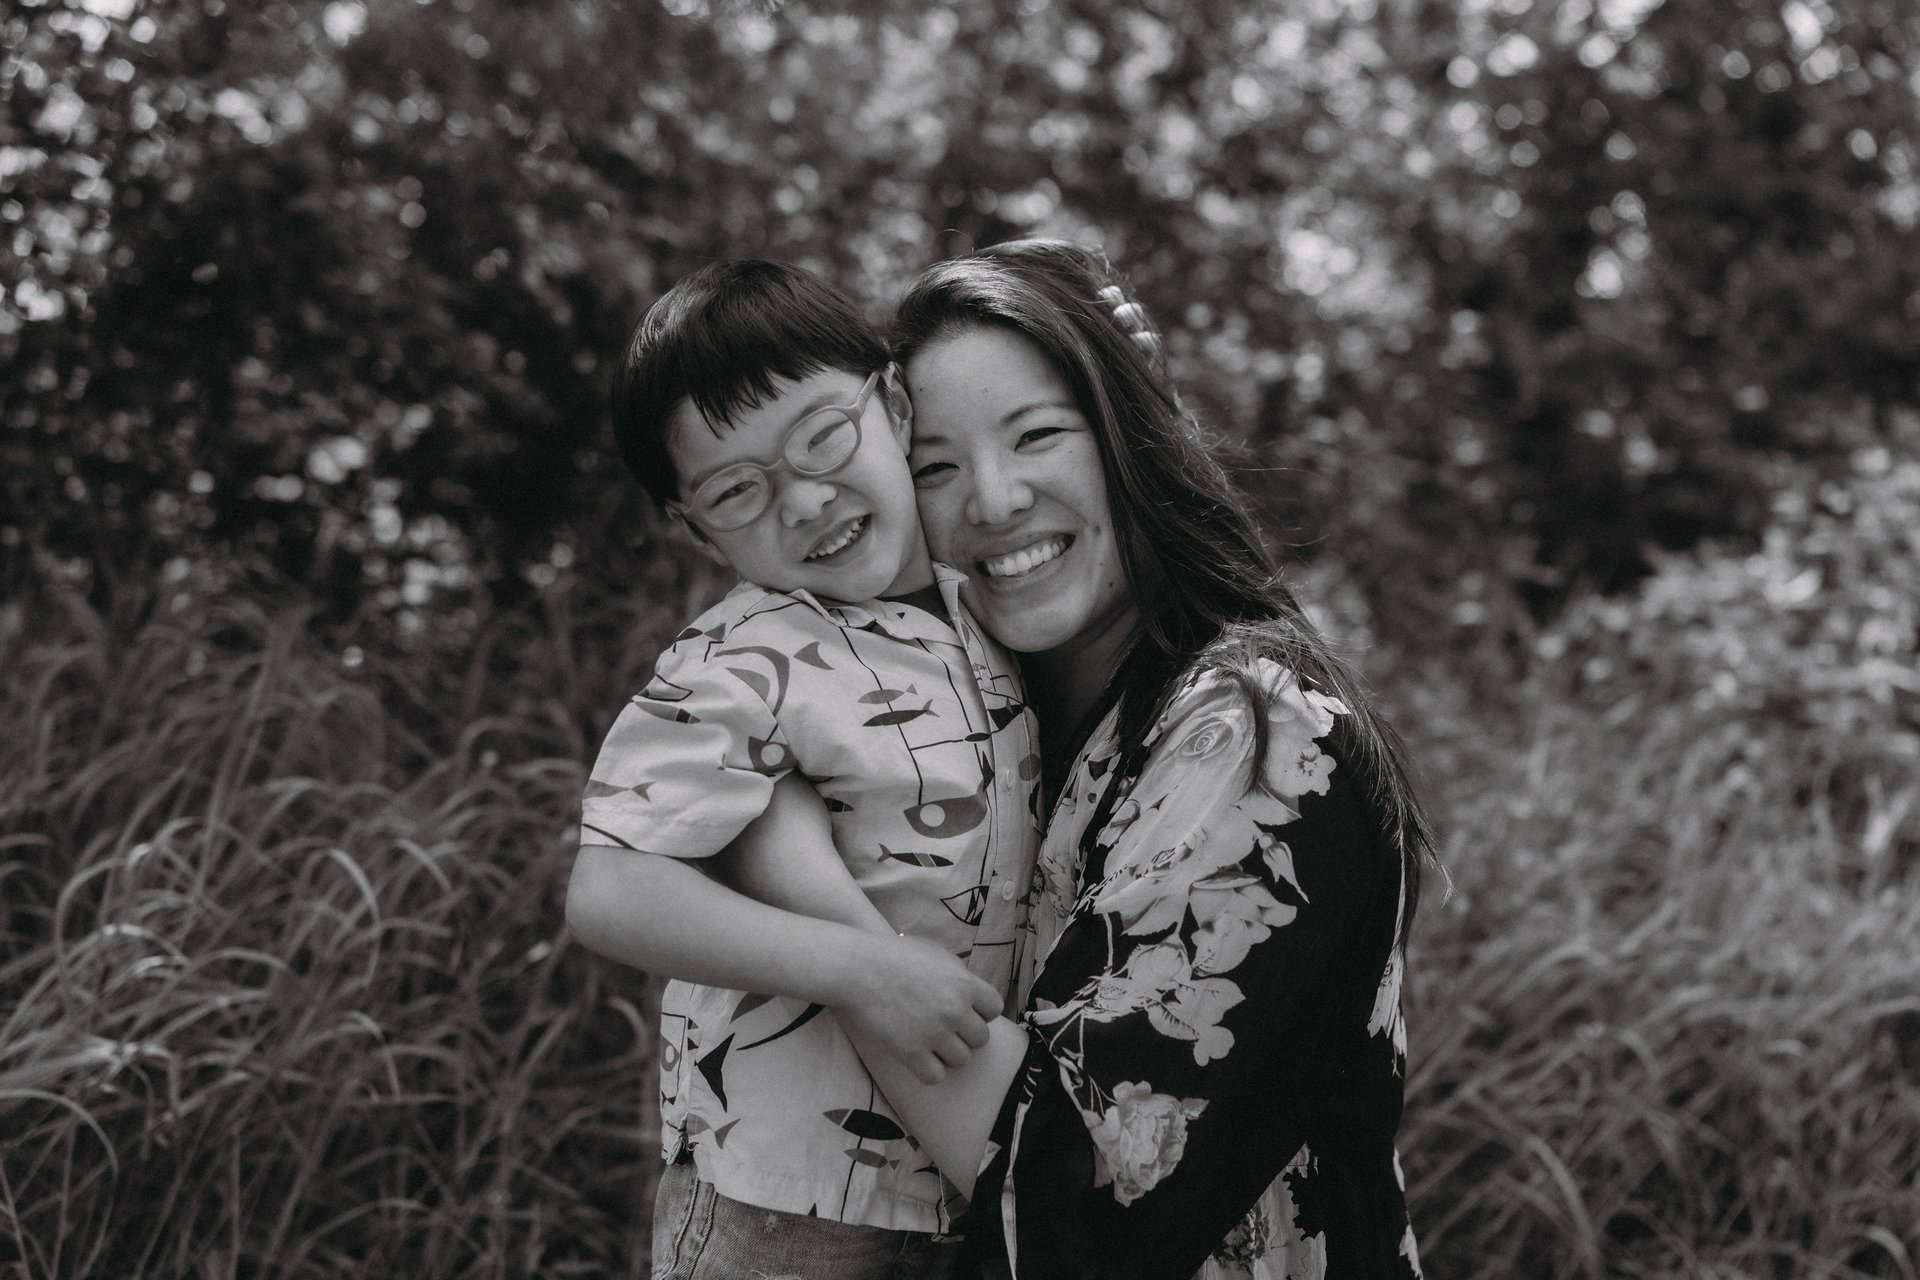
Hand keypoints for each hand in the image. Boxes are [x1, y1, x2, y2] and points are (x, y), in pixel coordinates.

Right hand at [834, 934, 999, 1084]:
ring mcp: (934, 1032)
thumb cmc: (893, 956)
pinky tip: (918, 1058)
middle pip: (981, 1039)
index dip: (981, 1012)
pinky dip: (929, 1070)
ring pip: (962, 1059)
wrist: (858, 969)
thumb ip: (958, 975)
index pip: (994, 1009)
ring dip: (948, 1054)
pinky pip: (936, 1076)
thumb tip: (972, 994)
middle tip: (945, 1030)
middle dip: (965, 1035)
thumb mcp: (936, 954)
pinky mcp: (911, 1052)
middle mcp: (954, 1009)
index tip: (965, 1012)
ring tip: (931, 1043)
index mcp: (964, 983)